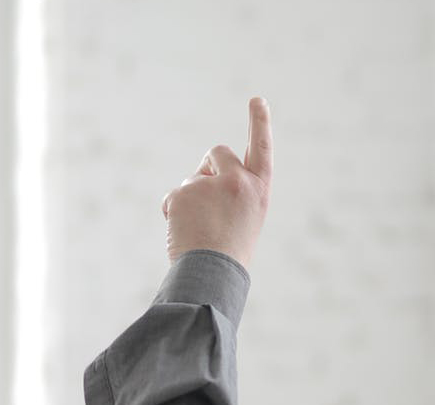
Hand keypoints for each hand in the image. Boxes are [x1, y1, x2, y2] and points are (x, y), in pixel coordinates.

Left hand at [162, 97, 271, 266]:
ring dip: (191, 197)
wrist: (213, 274)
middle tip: (207, 199)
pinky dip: (172, 211)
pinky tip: (182, 231)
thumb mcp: (245, 217)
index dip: (260, 123)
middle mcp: (238, 181)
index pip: (261, 149)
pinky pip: (173, 196)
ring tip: (198, 228)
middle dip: (208, 166)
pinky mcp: (184, 193)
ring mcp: (210, 185)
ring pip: (192, 179)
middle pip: (216, 152)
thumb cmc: (231, 251)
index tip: (257, 100)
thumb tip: (202, 174)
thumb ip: (234, 191)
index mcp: (259, 189)